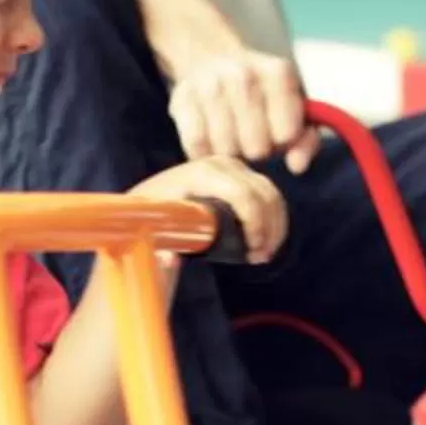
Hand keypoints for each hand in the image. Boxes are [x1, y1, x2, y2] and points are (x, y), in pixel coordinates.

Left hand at [133, 155, 286, 265]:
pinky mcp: (242, 174)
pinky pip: (268, 194)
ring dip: (275, 226)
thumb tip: (169, 260)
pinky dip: (274, 218)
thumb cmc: (152, 216)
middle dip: (268, 229)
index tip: (253, 251)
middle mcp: (222, 164)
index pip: (243, 195)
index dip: (254, 224)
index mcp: (202, 173)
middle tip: (260, 257)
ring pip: (270, 194)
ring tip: (263, 254)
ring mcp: (234, 166)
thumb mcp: (154, 228)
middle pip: (263, 194)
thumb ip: (162, 245)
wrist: (150, 198)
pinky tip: (268, 240)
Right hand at [166, 45, 323, 174]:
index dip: (283, 142)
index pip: (286, 134)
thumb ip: (305, 140)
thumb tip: (297, 167)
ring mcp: (209, 85)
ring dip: (231, 154)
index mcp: (278, 72)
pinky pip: (197, 147)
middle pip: (256, 147)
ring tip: (233, 139)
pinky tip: (212, 141)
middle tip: (252, 139)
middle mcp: (243, 73)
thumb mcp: (293, 107)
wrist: (212, 59)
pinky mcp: (181, 100)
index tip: (277, 134)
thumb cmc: (261, 93)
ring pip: (226, 150)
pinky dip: (205, 152)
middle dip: (257, 151)